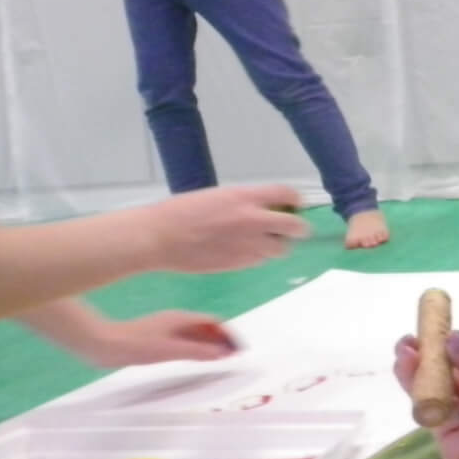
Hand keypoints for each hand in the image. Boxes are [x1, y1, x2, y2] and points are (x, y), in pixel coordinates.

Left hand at [68, 311, 239, 367]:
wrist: (104, 346)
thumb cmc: (136, 345)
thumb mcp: (170, 350)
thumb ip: (197, 351)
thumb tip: (223, 353)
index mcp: (181, 319)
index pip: (213, 323)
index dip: (228, 334)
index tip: (240, 348)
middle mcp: (175, 321)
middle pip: (206, 328)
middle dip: (222, 340)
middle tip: (235, 356)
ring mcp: (166, 330)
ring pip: (196, 335)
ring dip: (210, 345)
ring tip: (222, 359)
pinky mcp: (156, 339)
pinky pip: (185, 341)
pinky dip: (197, 348)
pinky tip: (197, 358)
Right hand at [144, 185, 308, 271]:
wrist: (160, 238)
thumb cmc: (181, 211)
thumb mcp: (218, 197)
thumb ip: (243, 203)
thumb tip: (262, 210)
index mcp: (245, 197)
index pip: (286, 194)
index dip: (295, 200)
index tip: (294, 205)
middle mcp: (253, 221)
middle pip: (295, 227)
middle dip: (298, 228)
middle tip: (292, 228)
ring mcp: (248, 245)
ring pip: (281, 249)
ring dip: (277, 245)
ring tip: (264, 241)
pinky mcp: (240, 264)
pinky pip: (261, 261)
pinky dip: (258, 256)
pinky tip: (243, 251)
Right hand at [392, 331, 458, 458]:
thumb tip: (450, 338)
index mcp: (454, 382)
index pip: (423, 371)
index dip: (411, 358)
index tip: (407, 344)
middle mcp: (450, 409)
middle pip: (419, 397)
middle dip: (416, 379)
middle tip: (414, 360)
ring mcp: (455, 436)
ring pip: (439, 422)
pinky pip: (454, 448)